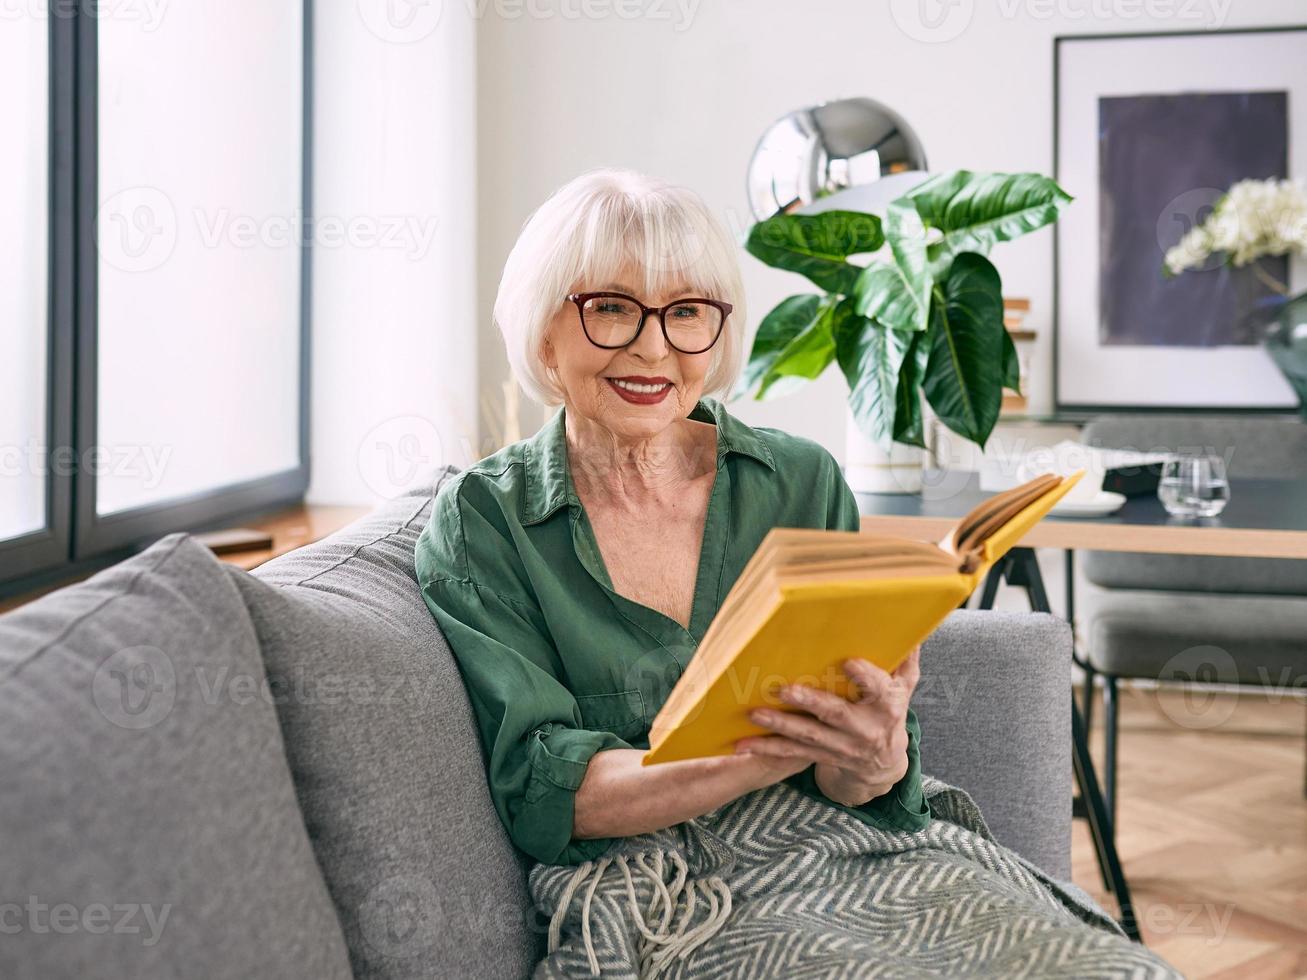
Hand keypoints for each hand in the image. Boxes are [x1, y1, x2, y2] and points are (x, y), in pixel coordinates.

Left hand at [734, 645, 921, 806]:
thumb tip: (913, 626)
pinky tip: (742, 744)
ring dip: (779, 725)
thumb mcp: (906, 686)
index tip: (848, 662)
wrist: (884, 764)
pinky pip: (792, 754)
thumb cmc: (891, 712)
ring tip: (754, 713)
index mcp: (886, 706)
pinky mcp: (822, 757)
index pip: (878, 689)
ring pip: (808, 736)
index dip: (865, 677)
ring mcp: (842, 746)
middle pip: (835, 714)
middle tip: (782, 689)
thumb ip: (906, 658)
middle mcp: (864, 728)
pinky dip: (767, 749)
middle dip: (809, 702)